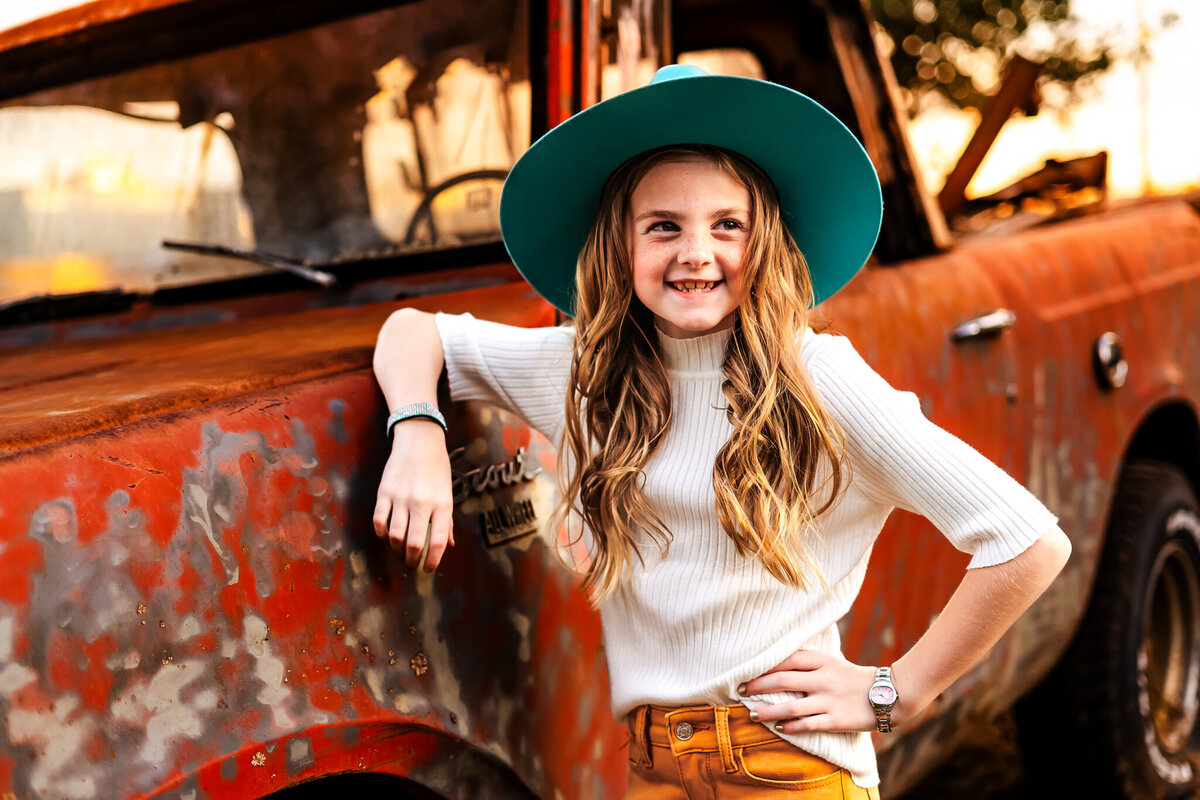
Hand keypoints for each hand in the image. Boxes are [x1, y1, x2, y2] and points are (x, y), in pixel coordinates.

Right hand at [372, 420, 454, 570]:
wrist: (419, 440)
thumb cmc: (437, 469)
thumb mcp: (448, 493)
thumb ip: (448, 521)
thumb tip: (449, 545)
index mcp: (443, 504)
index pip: (438, 542)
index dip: (433, 561)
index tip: (428, 569)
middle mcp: (422, 502)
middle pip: (414, 544)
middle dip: (412, 560)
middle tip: (411, 563)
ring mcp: (401, 497)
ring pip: (395, 536)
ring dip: (396, 549)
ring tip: (399, 550)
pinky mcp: (384, 491)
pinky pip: (379, 521)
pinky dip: (382, 533)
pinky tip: (387, 534)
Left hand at [741, 650, 881, 733]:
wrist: (885, 694)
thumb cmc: (851, 677)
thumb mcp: (830, 660)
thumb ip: (807, 661)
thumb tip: (774, 662)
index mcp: (821, 660)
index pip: (786, 659)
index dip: (764, 666)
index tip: (747, 671)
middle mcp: (823, 679)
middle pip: (783, 681)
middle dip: (758, 686)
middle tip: (742, 691)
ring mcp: (829, 700)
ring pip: (792, 707)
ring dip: (769, 712)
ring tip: (753, 714)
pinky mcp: (836, 720)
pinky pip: (808, 724)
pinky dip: (791, 727)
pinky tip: (779, 728)